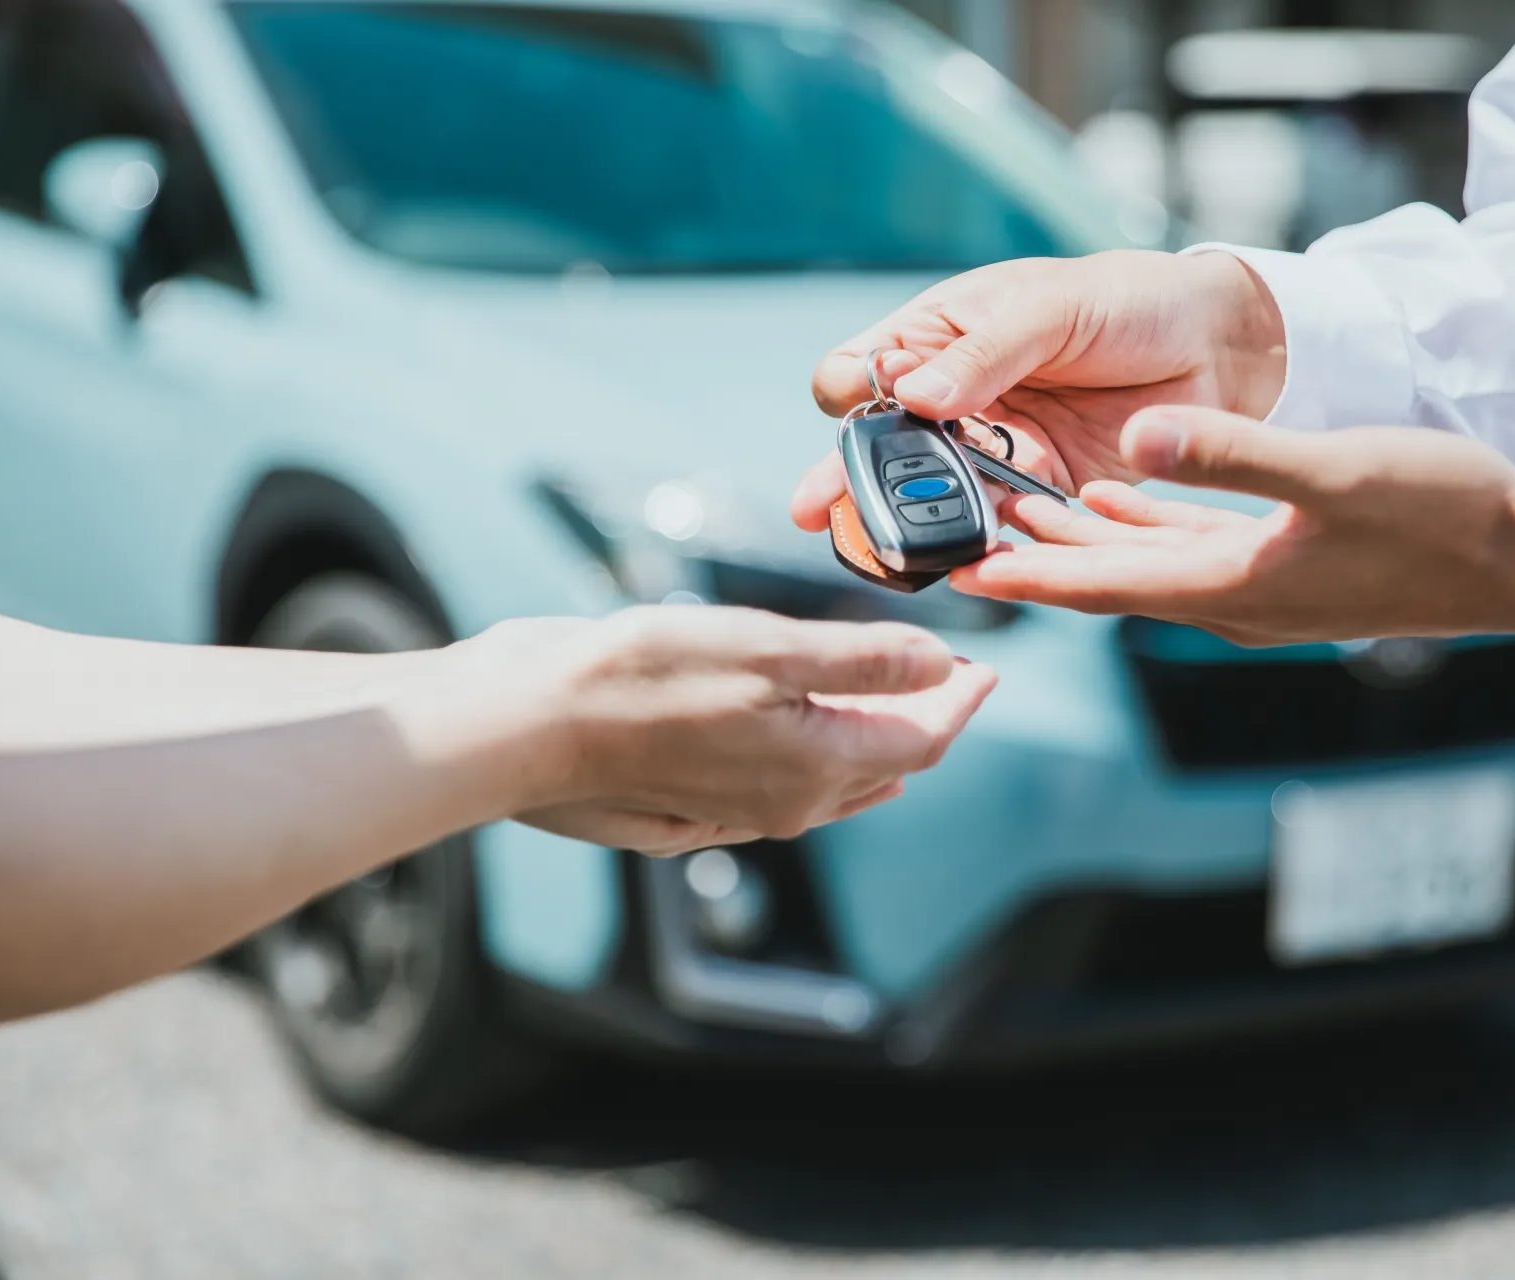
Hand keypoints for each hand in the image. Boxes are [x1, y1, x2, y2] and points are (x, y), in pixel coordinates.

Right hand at [447, 606, 995, 844]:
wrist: (529, 725)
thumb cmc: (640, 678)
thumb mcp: (766, 650)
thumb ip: (861, 659)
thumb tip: (939, 664)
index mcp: (817, 766)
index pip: (921, 739)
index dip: (959, 700)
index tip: (986, 668)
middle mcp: (787, 802)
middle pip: (883, 765)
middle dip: (925, 720)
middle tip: (951, 681)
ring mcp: (738, 809)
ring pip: (834, 784)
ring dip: (872, 743)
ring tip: (894, 710)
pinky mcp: (694, 802)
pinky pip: (782, 794)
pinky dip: (816, 764)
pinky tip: (808, 750)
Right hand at [791, 250, 1284, 530]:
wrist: (1218, 344)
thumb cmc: (1129, 299)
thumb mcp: (1049, 308)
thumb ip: (985, 354)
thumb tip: (914, 394)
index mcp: (939, 334)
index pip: (860, 370)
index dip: (853, 394)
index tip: (864, 407)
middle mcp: (954, 395)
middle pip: (881, 444)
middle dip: (850, 478)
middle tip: (819, 510)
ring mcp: (992, 445)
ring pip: (930, 490)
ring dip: (907, 517)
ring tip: (884, 546)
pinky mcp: (1037, 488)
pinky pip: (995, 521)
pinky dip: (978, 539)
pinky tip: (963, 556)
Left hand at [948, 407, 1514, 650]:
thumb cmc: (1441, 514)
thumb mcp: (1331, 472)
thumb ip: (1230, 457)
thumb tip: (1134, 442)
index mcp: (1231, 587)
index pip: (1102, 586)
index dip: (1028, 579)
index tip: (962, 574)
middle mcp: (1233, 601)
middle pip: (1108, 580)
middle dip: (1035, 559)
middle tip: (964, 535)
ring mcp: (1260, 589)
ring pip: (1144, 565)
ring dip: (1083, 541)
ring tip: (1018, 512)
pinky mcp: (1286, 569)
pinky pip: (1189, 552)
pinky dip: (1145, 527)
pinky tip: (1119, 497)